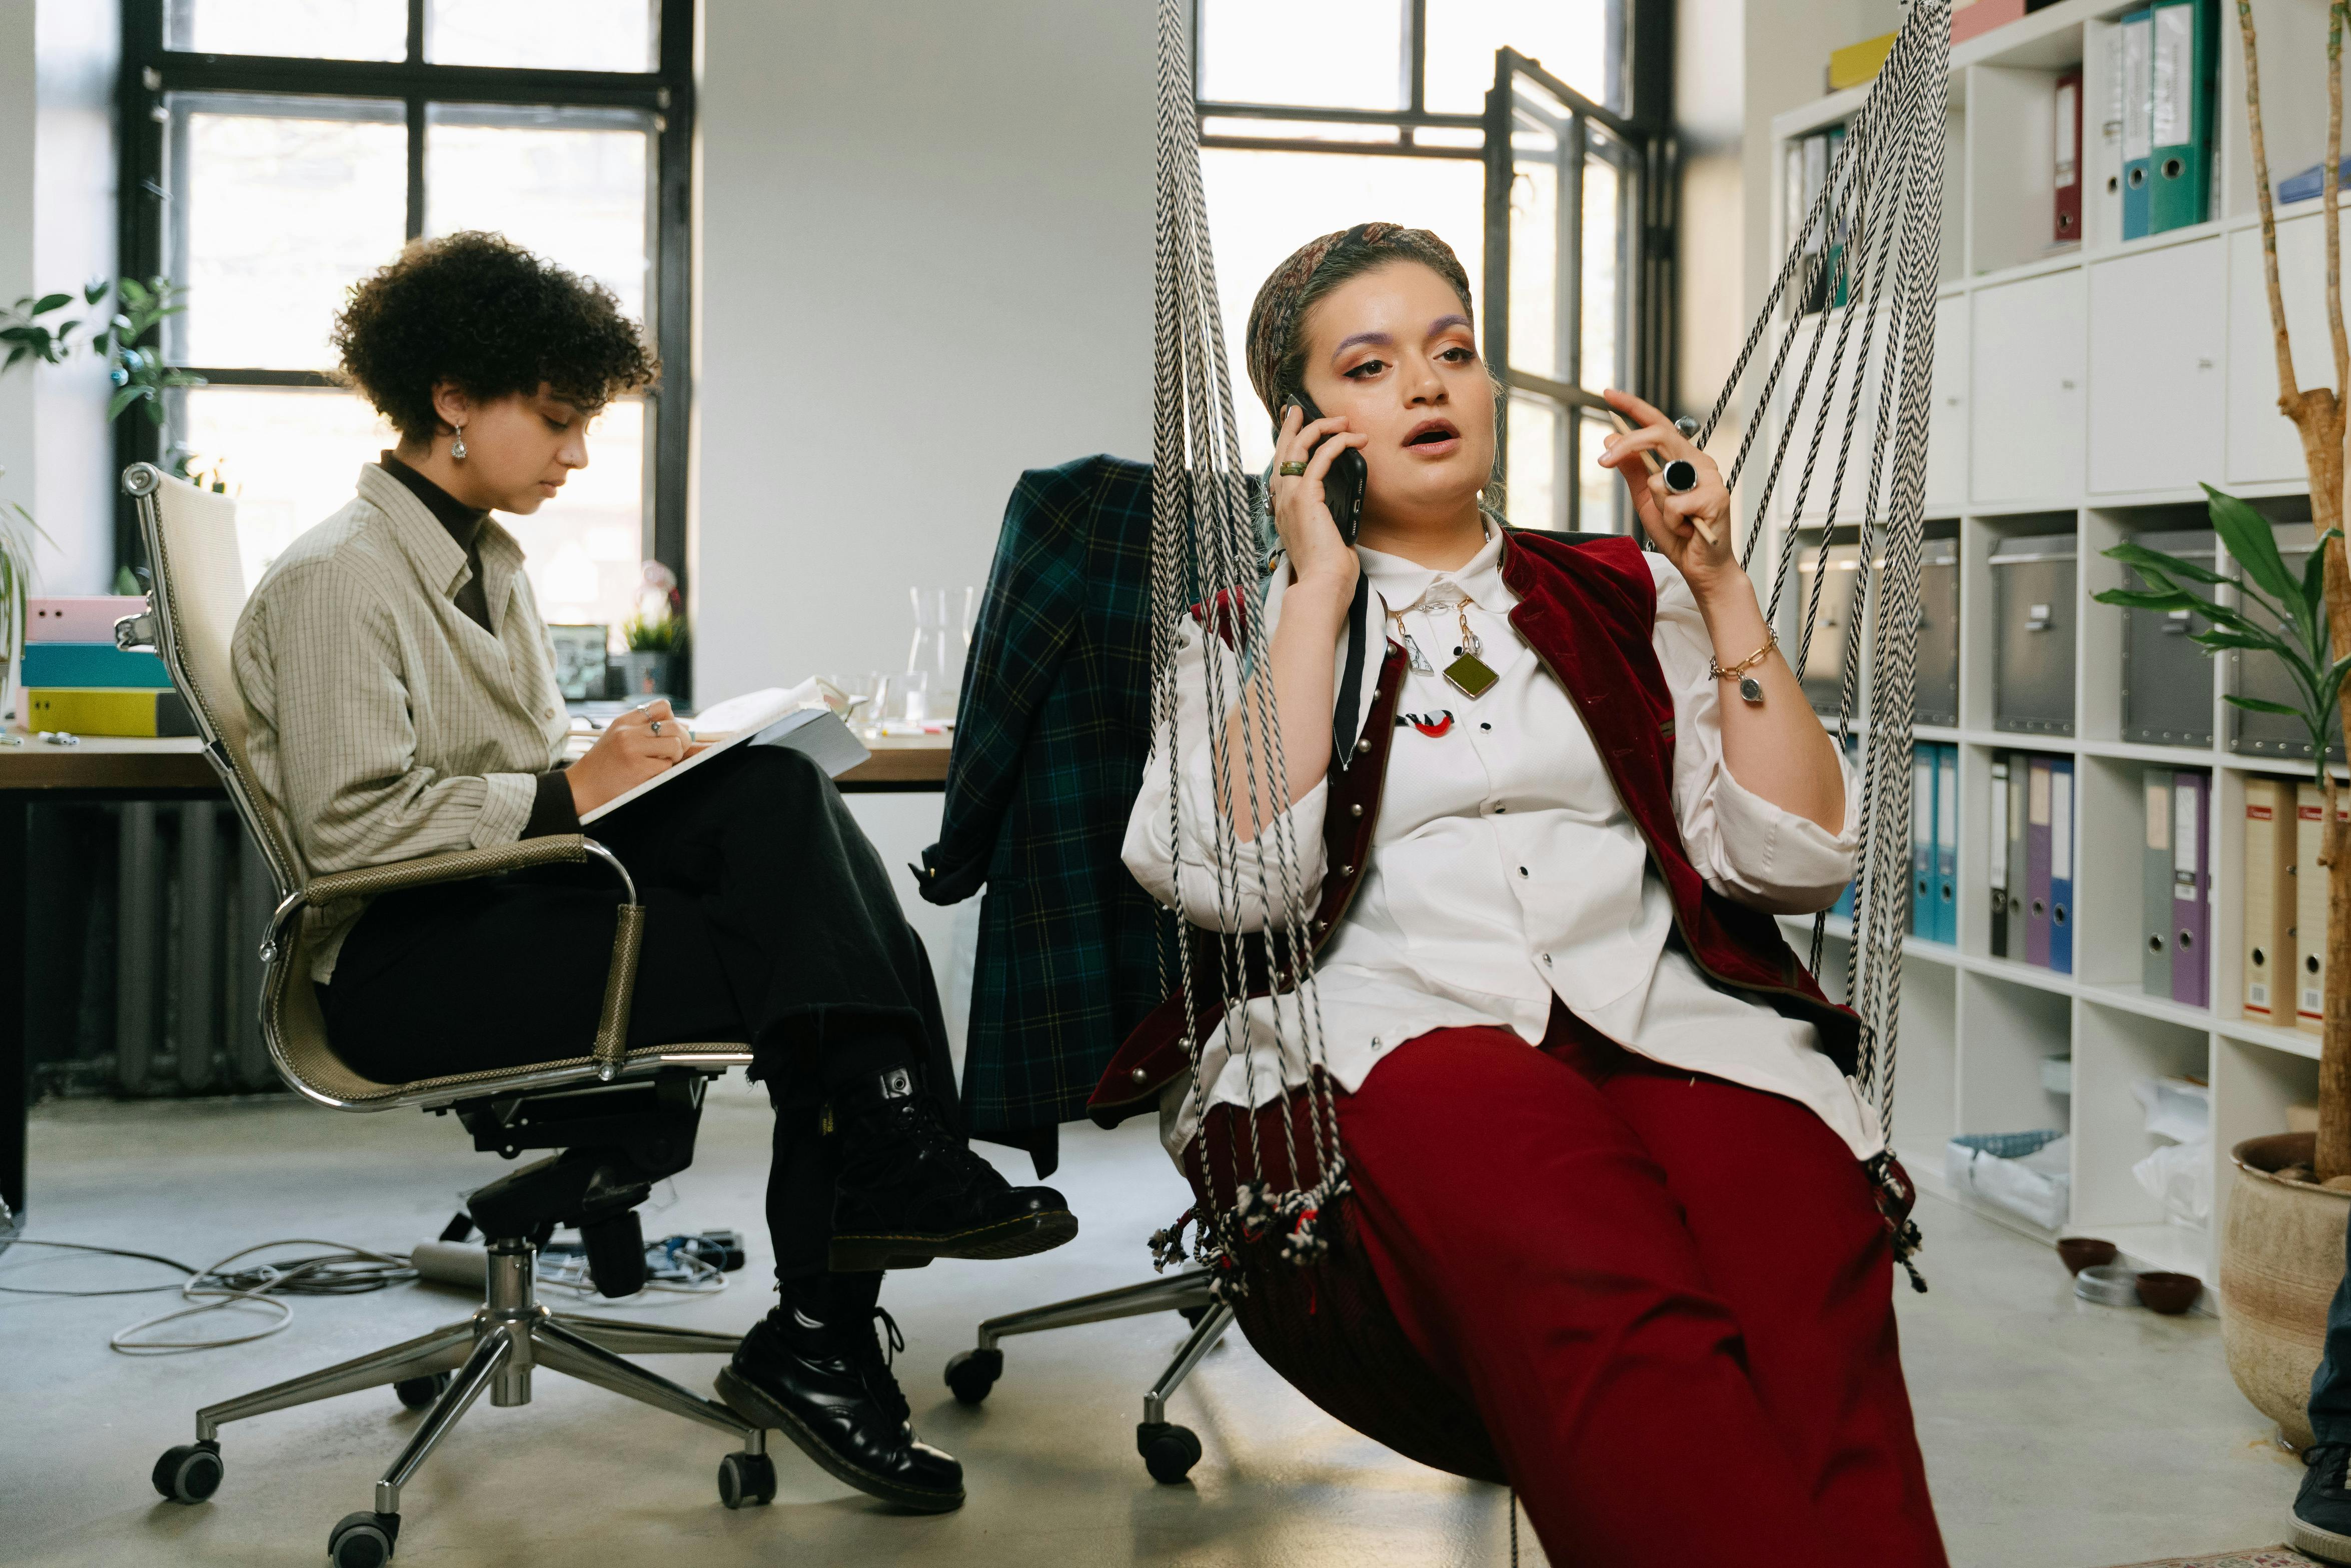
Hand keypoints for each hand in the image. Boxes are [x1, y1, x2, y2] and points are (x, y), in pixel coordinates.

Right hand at [567, 699, 695, 815]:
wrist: (582, 788)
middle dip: (683, 740)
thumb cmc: (604, 764)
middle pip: (675, 726)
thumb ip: (644, 729)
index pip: (663, 707)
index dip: (674, 719)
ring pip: (675, 745)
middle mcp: (628, 732)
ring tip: (661, 763)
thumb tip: (684, 726)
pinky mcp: (639, 769)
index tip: (671, 732)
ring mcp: (633, 750)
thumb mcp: (618, 737)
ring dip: (674, 757)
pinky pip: (666, 767)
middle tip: (675, 751)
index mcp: (624, 721)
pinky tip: (649, 775)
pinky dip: (663, 772)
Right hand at [1269, 402, 1366, 598]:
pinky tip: (1353, 439)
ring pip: (1298, 448)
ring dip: (1320, 428)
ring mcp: (1290, 498)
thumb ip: (1327, 523)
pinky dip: (1337, 443)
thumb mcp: (1326, 540)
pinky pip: (1320, 458)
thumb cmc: (1326, 572)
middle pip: (1282, 451)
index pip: (1280, 469)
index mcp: (1283, 511)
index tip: (1295, 429)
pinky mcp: (1306, 497)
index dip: (1287, 445)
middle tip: (1301, 408)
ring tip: (1341, 420)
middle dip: (1294, 426)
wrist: (1322, 587)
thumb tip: (1341, 518)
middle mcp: (1281, 501)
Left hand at [1596, 388, 1738, 597]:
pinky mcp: (1717, 497)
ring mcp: (1710, 478)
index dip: (1633, 406)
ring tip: (1676, 522)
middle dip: (1627, 446)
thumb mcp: (1646, 498)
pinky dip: (1672, 521)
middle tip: (1603, 461)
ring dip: (1659, 505)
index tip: (1607, 393)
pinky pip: (1674, 503)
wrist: (1700, 566)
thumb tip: (1610, 439)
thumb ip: (1632, 470)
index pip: (1657, 423)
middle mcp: (1698, 462)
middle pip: (1658, 436)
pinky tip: (1687, 530)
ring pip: (1662, 477)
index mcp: (1682, 458)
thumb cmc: (1677, 532)